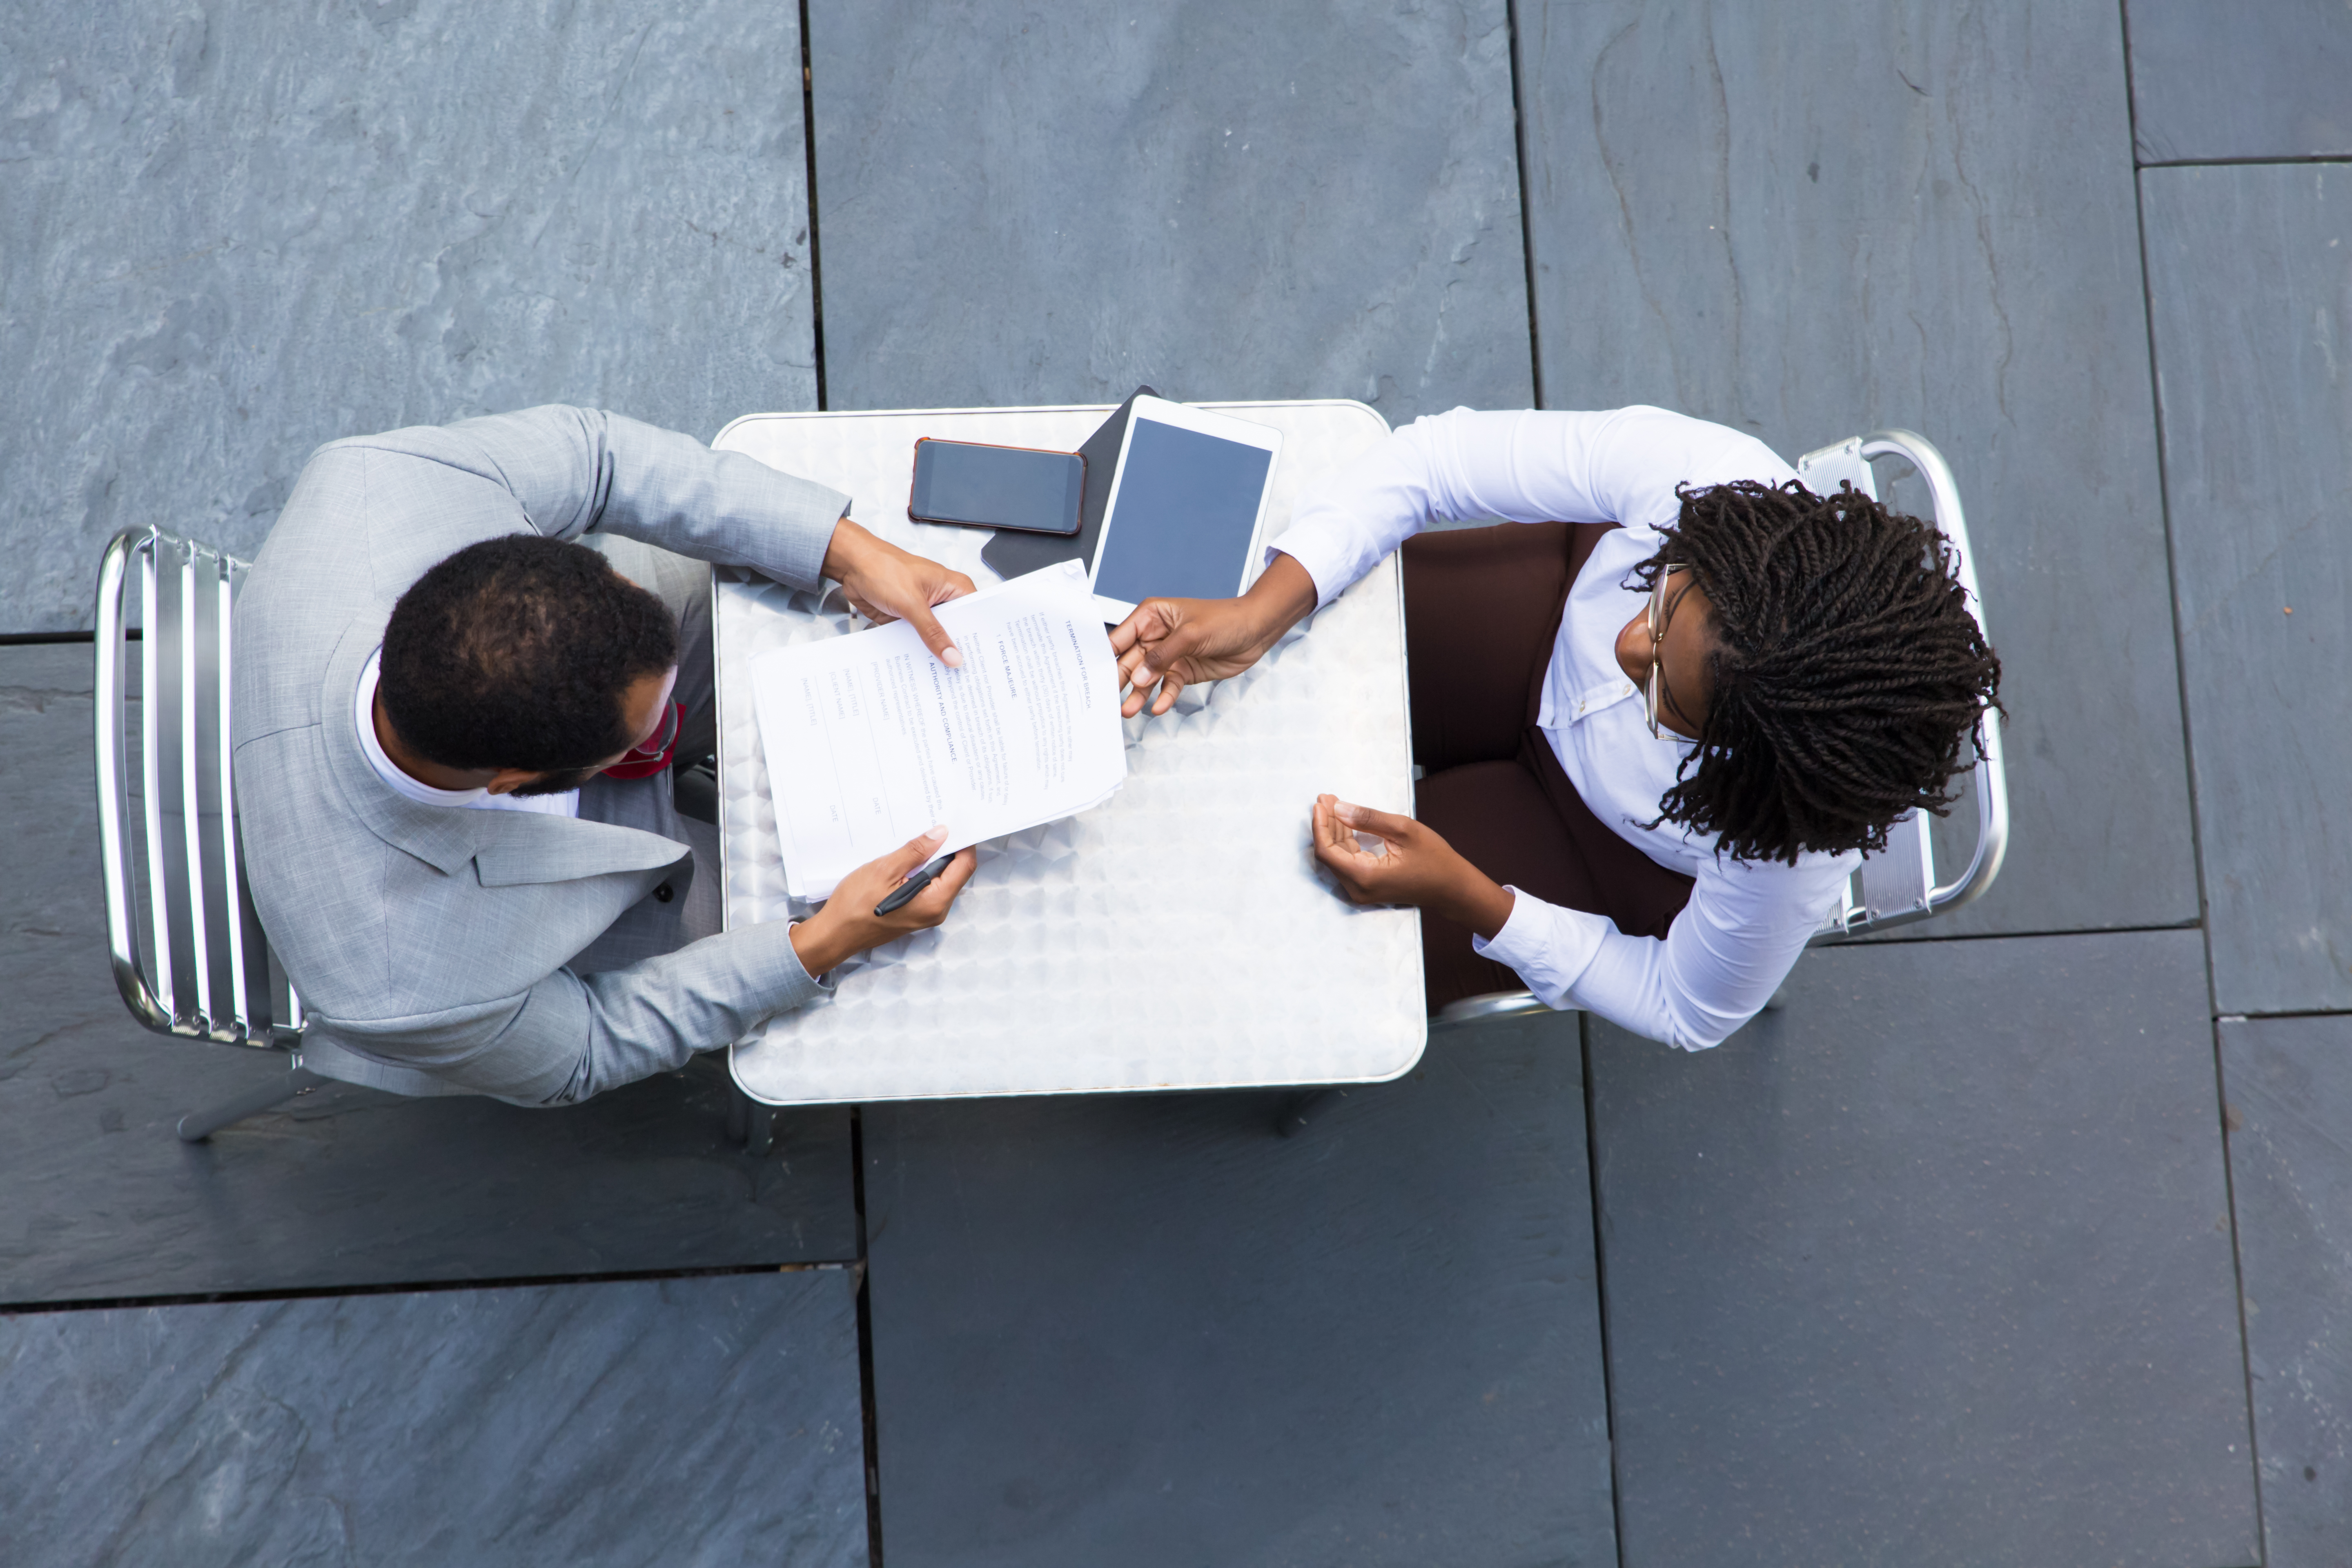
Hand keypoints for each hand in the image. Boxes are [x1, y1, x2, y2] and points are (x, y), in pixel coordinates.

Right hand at [789, 826, 977, 976]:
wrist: (835, 934)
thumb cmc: (855, 905)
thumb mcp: (885, 870)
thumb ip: (916, 852)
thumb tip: (940, 833)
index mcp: (935, 902)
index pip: (964, 866)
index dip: (963, 842)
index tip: (954, 822)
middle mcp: (936, 911)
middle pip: (955, 873)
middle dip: (948, 848)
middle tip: (935, 825)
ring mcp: (926, 914)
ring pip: (941, 879)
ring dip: (933, 859)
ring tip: (919, 839)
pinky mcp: (916, 913)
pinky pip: (928, 887)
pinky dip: (923, 871)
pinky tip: (909, 859)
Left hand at [824, 518, 976, 666]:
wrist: (852, 565)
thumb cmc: (884, 568)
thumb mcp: (912, 603)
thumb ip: (932, 632)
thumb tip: (952, 656)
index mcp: (954, 588)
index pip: (976, 618)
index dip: (979, 640)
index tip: (981, 663)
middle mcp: (943, 600)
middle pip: (957, 632)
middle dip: (956, 652)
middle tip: (962, 677)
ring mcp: (926, 612)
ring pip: (936, 640)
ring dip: (934, 655)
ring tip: (942, 679)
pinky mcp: (909, 620)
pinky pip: (917, 642)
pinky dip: (916, 652)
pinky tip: (919, 668)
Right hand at [1110, 552, 1318, 716]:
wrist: (1256, 631)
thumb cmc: (1226, 620)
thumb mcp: (1191, 634)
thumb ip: (1163, 656)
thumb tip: (1138, 675)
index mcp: (1151, 616)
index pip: (1120, 637)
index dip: (1105, 656)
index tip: (1091, 676)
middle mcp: (1155, 636)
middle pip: (1129, 661)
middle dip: (1119, 681)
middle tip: (1104, 701)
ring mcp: (1168, 655)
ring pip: (1146, 678)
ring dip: (1138, 694)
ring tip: (1128, 711)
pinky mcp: (1181, 671)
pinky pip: (1167, 686)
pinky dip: (1163, 697)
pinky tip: (1158, 708)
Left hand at [1310, 794, 1514, 938]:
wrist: (1452, 888)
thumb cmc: (1434, 859)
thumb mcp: (1404, 830)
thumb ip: (1368, 819)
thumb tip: (1339, 808)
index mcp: (1365, 877)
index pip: (1326, 851)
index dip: (1320, 825)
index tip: (1320, 803)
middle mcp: (1358, 888)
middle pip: (1329, 854)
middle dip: (1327, 824)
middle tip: (1327, 798)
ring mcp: (1362, 891)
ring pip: (1337, 857)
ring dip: (1335, 831)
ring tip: (1334, 805)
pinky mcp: (1367, 887)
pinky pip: (1348, 862)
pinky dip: (1345, 841)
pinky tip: (1345, 822)